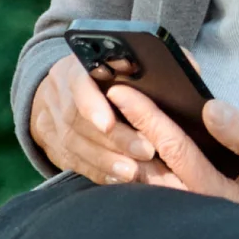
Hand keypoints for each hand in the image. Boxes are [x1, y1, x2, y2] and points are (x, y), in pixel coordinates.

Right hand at [29, 53, 158, 184]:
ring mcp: (50, 121)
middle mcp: (58, 94)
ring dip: (106, 160)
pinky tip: (120, 179)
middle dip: (114, 138)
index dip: (91, 103)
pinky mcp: (53, 146)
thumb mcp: (126, 60)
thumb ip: (155, 63)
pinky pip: (73, 162)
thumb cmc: (109, 74)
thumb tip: (188, 70)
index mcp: (75, 67)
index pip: (79, 81)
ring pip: (74, 144)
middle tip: (146, 152)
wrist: (64, 91)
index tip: (108, 123)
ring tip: (135, 172)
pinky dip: (98, 172)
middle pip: (79, 119)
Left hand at [102, 84, 238, 238]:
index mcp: (213, 191)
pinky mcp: (184, 207)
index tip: (121, 91)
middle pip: (144, 162)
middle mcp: (191, 204)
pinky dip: (133, 159)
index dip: (145, 116)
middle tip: (96, 97)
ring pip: (142, 175)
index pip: (171, 147)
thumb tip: (212, 109)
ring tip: (102, 112)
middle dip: (120, 129)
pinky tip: (121, 137)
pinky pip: (150, 184)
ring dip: (122, 144)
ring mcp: (185, 208)